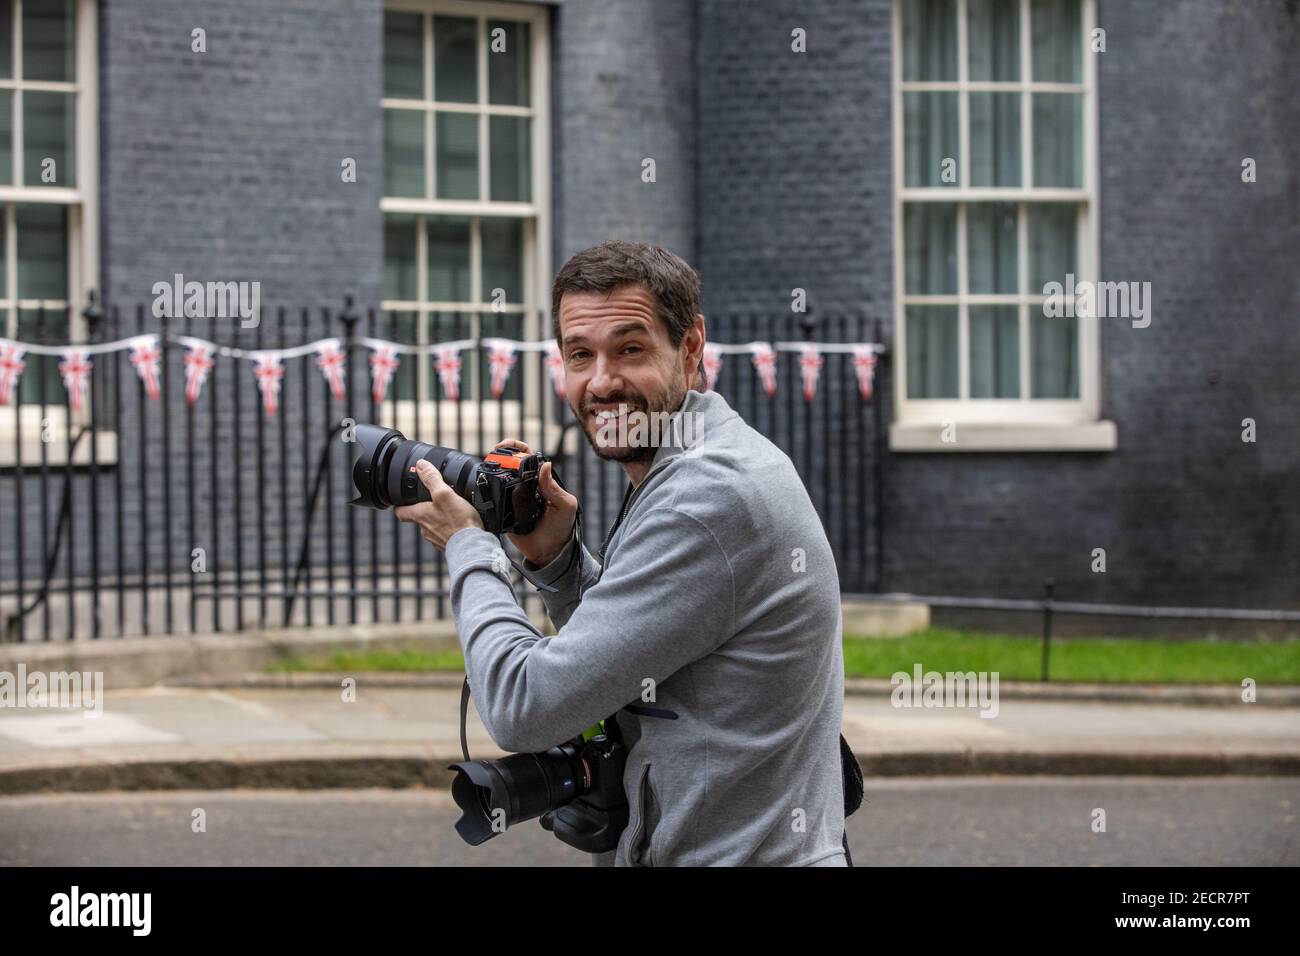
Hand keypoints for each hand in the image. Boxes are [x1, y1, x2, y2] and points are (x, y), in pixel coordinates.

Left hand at [394, 459, 483, 549]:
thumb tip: (421, 465)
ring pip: (433, 527)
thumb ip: (432, 478)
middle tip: (433, 501)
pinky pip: (447, 534)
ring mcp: (437, 539)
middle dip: (424, 510)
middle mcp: (425, 529)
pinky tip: (460, 524)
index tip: (401, 501)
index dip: (399, 505)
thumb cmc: (458, 521)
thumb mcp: (444, 493)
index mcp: (420, 516)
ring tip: (451, 511)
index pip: (400, 512)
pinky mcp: (450, 544)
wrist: (472, 546)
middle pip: (419, 518)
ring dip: (439, 519)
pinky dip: (451, 528)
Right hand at [497, 439, 578, 566]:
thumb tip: (546, 465)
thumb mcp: (565, 506)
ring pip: (499, 479)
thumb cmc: (561, 528)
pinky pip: (493, 499)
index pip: (528, 458)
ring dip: (491, 470)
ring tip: (487, 467)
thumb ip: (554, 488)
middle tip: (493, 454)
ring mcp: (512, 498)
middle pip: (509, 464)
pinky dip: (487, 491)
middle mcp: (525, 487)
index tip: (508, 446)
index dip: (517, 448)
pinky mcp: (502, 511)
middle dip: (500, 454)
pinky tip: (484, 486)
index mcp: (541, 481)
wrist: (549, 552)